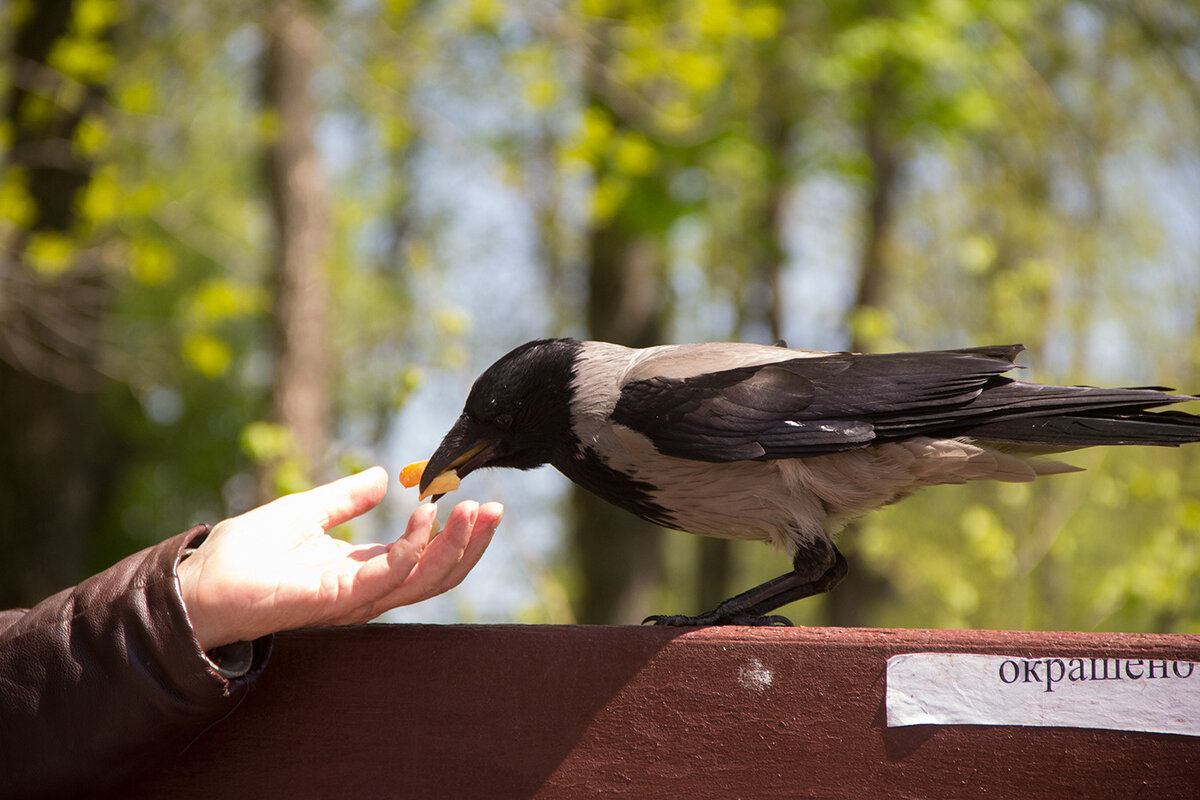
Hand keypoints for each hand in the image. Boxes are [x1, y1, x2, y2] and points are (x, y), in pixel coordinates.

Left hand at [177, 466, 501, 649]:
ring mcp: (354, 597)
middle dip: (470, 545)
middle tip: (495, 509)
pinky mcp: (338, 597)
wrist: (198, 581)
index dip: (452, 533)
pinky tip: (428, 514)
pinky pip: (391, 573)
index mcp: (360, 570)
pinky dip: (416, 545)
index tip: (474, 500)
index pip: (422, 559)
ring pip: (424, 580)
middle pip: (435, 575)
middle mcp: (365, 589)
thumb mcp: (304, 511)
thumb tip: (382, 476)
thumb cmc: (240, 554)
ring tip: (477, 512)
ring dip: (455, 546)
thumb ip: (345, 497)